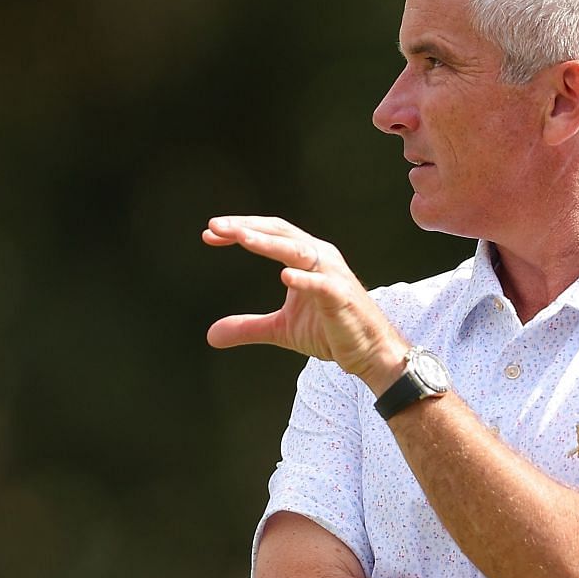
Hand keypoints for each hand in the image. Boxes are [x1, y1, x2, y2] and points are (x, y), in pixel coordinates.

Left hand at [203, 215, 401, 383]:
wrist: (370, 351)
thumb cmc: (330, 330)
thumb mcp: (280, 329)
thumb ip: (247, 327)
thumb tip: (210, 335)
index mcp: (305, 257)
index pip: (269, 234)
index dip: (240, 230)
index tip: (209, 233)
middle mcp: (319, 257)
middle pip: (280, 232)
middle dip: (246, 227)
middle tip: (214, 226)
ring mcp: (332, 275)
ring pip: (298, 250)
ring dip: (268, 242)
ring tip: (242, 238)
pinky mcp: (341, 297)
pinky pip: (322, 284)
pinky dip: (304, 279)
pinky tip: (285, 277)